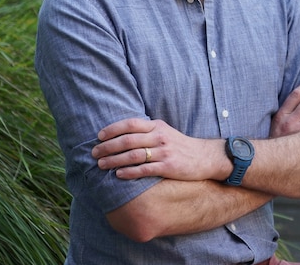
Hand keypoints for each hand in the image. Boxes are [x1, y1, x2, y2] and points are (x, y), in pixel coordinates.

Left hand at [92, 118, 222, 181]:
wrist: (205, 157)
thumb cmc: (180, 146)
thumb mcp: (165, 132)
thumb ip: (146, 131)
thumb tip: (121, 134)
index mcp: (157, 126)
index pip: (131, 124)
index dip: (113, 129)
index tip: (99, 136)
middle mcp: (160, 137)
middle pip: (128, 140)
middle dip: (108, 146)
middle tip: (95, 153)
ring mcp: (164, 152)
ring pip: (133, 155)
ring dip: (114, 160)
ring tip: (101, 165)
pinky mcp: (168, 167)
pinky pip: (144, 169)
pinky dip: (129, 172)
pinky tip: (118, 175)